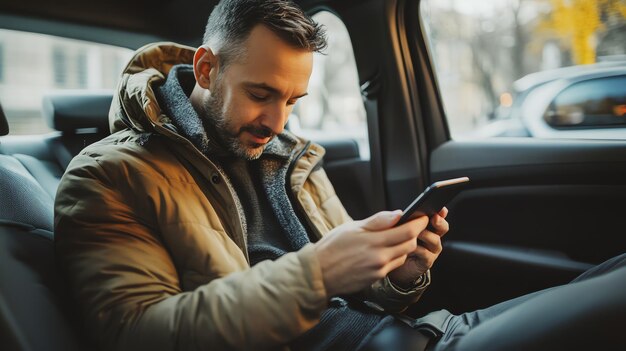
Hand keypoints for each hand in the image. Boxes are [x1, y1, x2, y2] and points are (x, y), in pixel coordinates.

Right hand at [314, 211, 428, 296]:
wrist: (318, 274)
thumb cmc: (331, 247)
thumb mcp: (352, 227)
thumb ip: (378, 221)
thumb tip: (398, 214)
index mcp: (374, 241)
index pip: (408, 231)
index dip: (419, 223)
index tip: (423, 216)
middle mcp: (380, 257)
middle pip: (410, 244)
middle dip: (413, 234)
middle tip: (410, 225)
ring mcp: (379, 269)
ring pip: (403, 255)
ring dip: (404, 246)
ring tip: (394, 237)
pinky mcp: (376, 278)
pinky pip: (393, 265)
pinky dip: (394, 256)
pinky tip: (383, 251)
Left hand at [387, 207, 448, 288]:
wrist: (395, 264)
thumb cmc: (396, 243)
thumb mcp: (399, 229)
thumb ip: (403, 221)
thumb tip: (400, 213)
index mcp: (428, 225)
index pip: (438, 216)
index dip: (441, 212)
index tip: (440, 208)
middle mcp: (433, 236)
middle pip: (442, 227)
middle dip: (439, 222)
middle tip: (434, 218)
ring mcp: (432, 249)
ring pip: (435, 240)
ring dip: (426, 234)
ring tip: (417, 232)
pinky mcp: (427, 261)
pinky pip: (426, 253)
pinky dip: (418, 249)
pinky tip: (410, 247)